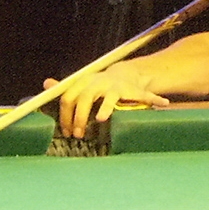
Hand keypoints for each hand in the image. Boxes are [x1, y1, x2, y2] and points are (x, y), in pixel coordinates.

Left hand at [48, 65, 169, 139]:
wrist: (125, 74)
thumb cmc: (99, 86)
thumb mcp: (82, 85)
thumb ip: (65, 88)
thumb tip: (46, 84)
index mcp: (84, 81)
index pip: (68, 97)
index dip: (66, 115)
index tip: (66, 131)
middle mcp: (98, 81)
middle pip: (84, 99)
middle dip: (79, 118)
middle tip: (78, 135)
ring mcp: (115, 85)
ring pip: (108, 98)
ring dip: (105, 109)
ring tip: (101, 118)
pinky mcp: (132, 90)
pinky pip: (143, 95)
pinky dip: (153, 99)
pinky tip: (162, 104)